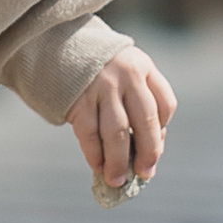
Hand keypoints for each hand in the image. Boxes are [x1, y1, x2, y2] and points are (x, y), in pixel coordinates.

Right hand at [71, 44, 175, 192]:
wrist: (57, 42)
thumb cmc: (98, 66)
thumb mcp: (125, 70)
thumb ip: (139, 100)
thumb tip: (146, 151)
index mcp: (143, 67)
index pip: (166, 104)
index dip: (163, 130)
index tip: (156, 147)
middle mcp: (125, 75)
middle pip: (145, 121)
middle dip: (148, 153)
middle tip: (145, 175)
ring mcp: (100, 87)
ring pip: (117, 132)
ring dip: (119, 161)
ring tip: (117, 180)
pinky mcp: (77, 99)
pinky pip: (89, 133)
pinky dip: (94, 154)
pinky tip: (97, 166)